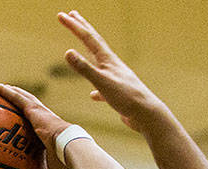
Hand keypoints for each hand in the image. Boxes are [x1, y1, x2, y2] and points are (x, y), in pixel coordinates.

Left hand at [0, 81, 67, 168]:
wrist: (70, 148)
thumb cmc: (65, 161)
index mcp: (47, 130)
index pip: (35, 120)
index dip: (26, 114)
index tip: (18, 113)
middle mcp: (42, 117)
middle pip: (26, 103)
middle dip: (14, 97)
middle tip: (2, 93)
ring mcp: (38, 111)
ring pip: (19, 96)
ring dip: (6, 90)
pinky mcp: (33, 109)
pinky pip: (14, 97)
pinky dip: (2, 90)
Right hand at [58, 10, 166, 131]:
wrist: (147, 114)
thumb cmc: (126, 97)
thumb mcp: (102, 82)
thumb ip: (85, 68)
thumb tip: (68, 52)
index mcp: (108, 60)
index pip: (87, 37)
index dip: (73, 26)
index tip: (61, 15)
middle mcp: (112, 65)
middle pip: (95, 42)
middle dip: (82, 27)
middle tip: (73, 14)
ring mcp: (116, 78)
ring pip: (99, 62)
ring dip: (89, 53)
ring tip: (83, 47)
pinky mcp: (118, 94)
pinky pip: (104, 88)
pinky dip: (96, 89)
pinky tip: (93, 95)